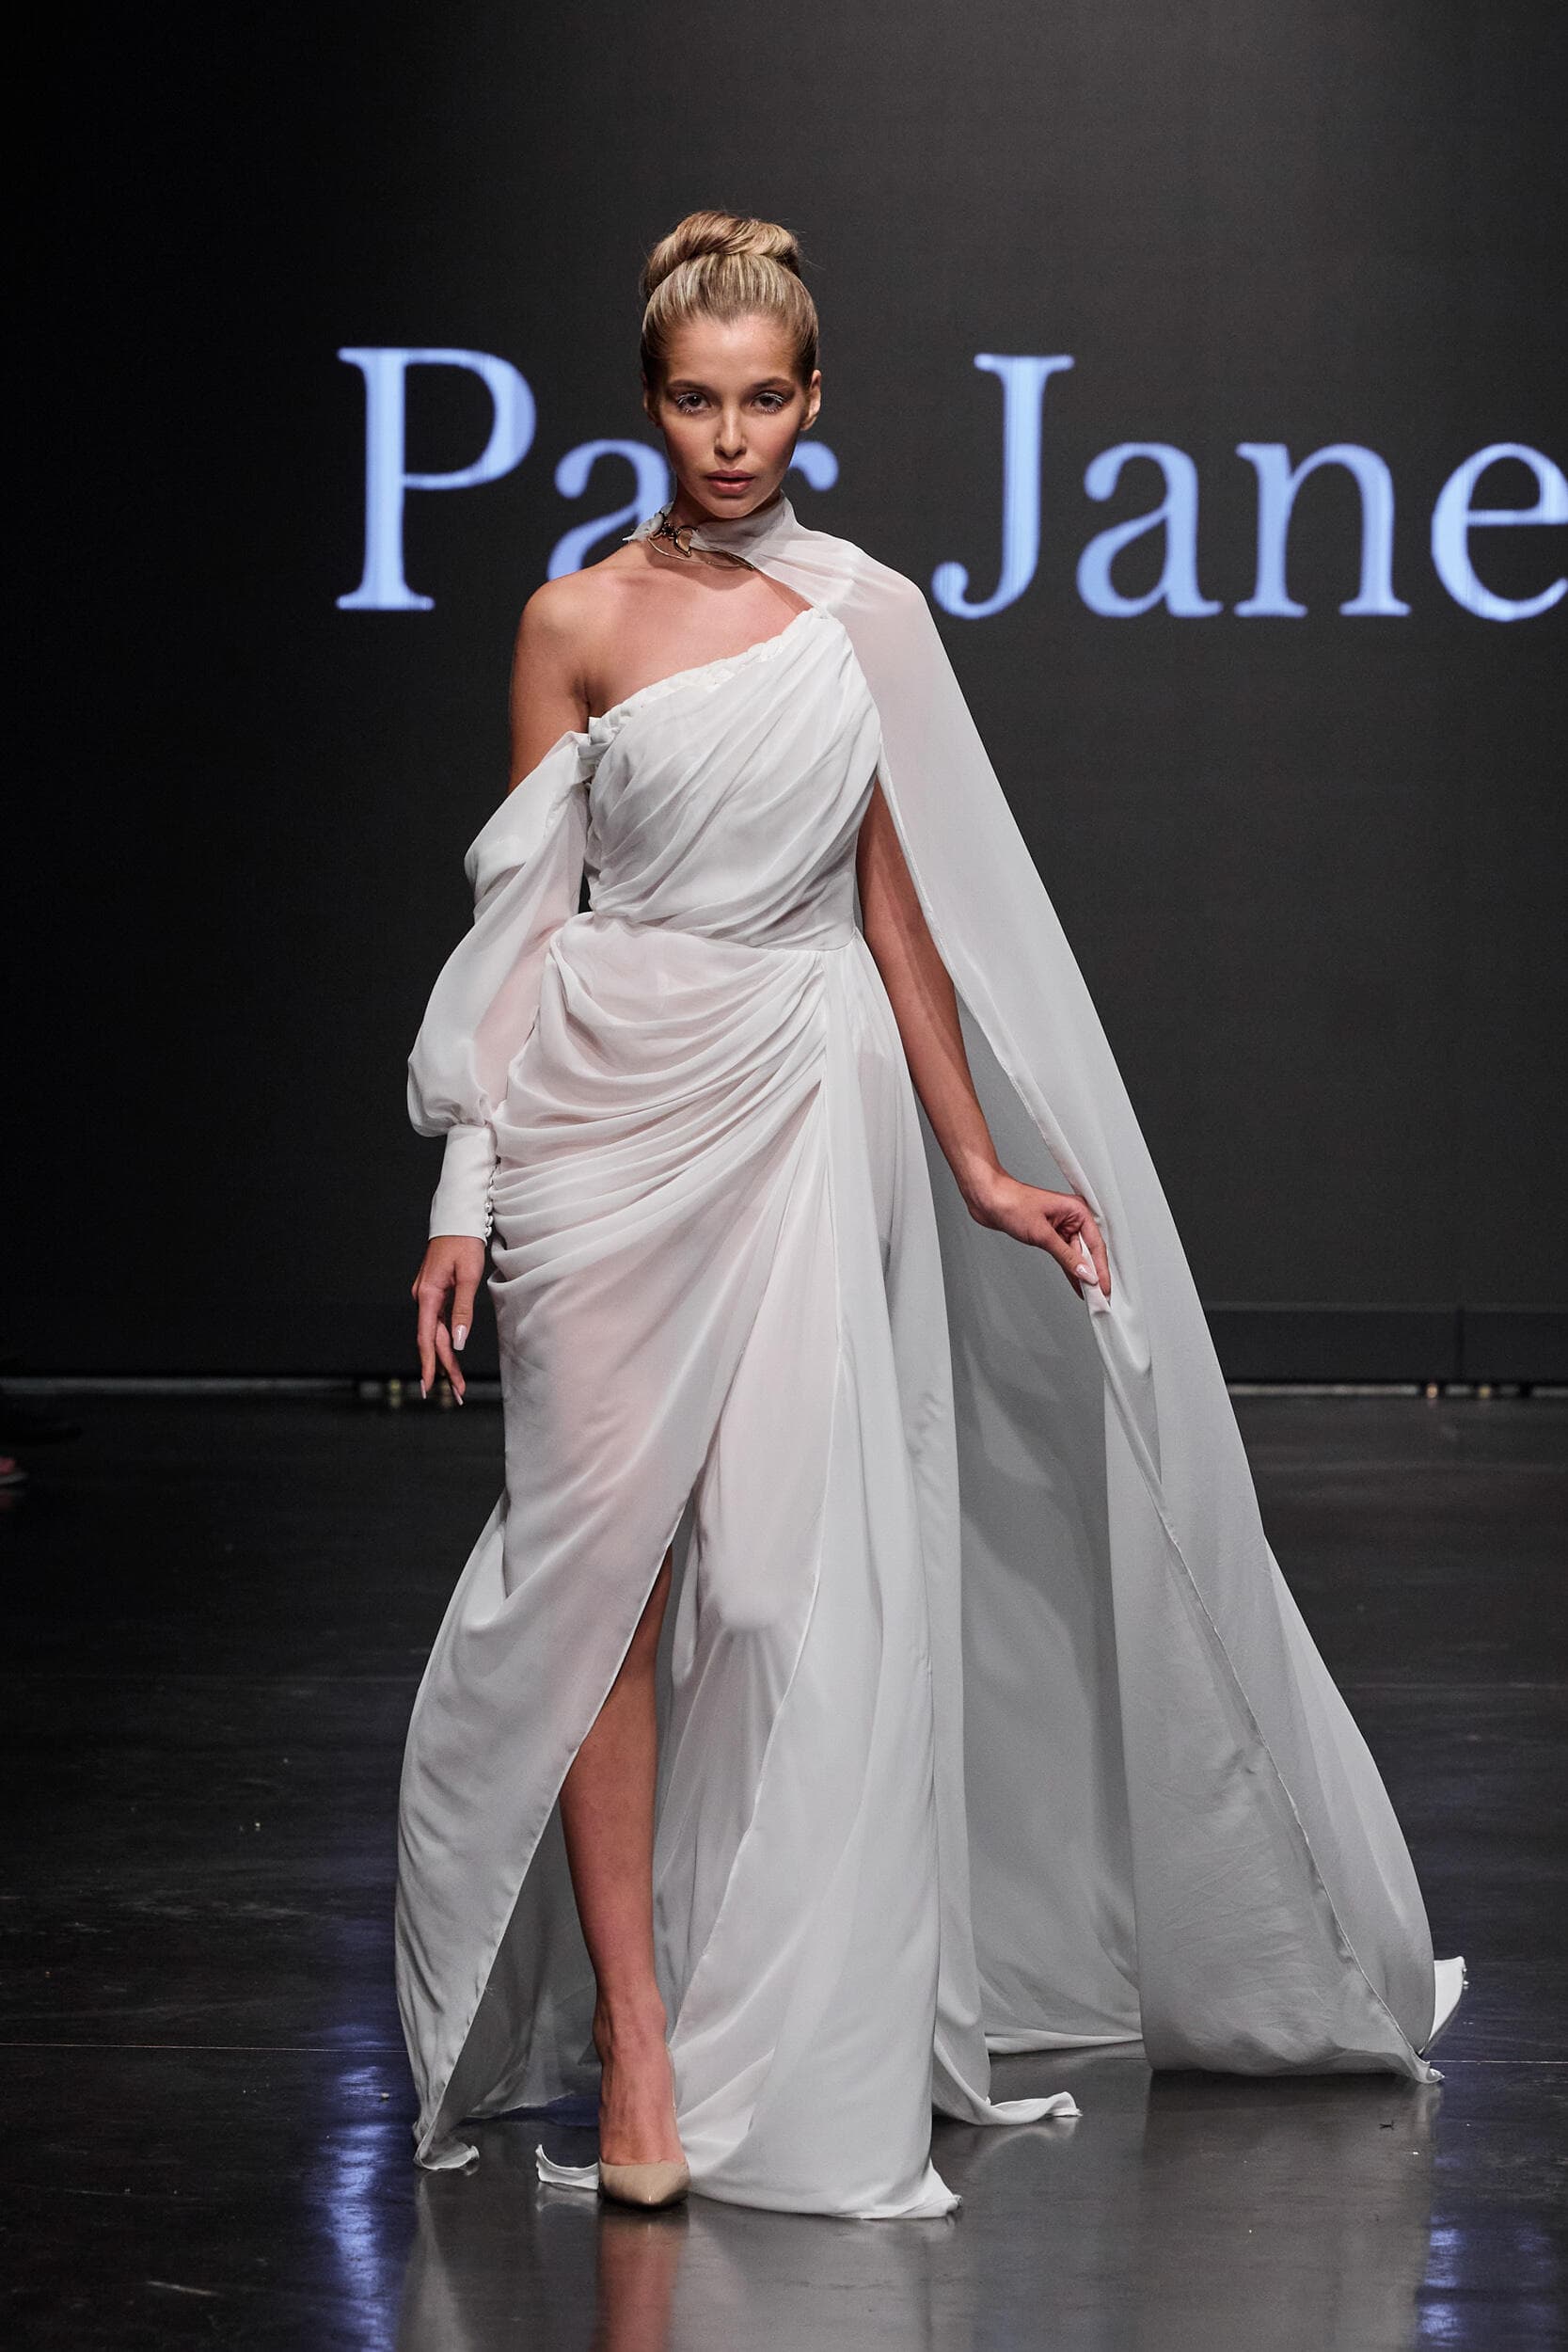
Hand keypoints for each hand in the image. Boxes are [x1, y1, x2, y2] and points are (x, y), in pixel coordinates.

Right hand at [410, 1235, 486, 1402]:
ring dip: (445, 1358)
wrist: (457, 1218)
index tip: (430, 1387)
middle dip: (444, 1369)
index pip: (426, 1338)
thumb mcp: (469, 1276)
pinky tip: (450, 1357)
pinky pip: (437, 1322)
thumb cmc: (465, 1243)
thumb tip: (457, 1342)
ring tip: (457, 1383)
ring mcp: (427, 1295)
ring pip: (435, 1333)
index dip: (429, 1364)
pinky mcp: (435, 1292)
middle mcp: (423, 1297)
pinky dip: (444, 1341)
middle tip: (458, 1394)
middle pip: (432, 1340)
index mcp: (428, 1294)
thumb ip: (463, 1311)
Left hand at [966, 1170, 1110, 1300]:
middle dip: (1093, 1274)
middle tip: (1099, 1296)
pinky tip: (1076, 1283)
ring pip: (1076, 1255)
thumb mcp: (1042, 1234)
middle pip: (1088, 1251)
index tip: (1104, 1287)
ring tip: (1089, 1295)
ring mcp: (1060, 1226)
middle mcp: (1071, 1218)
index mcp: (1077, 1210)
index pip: (1096, 1244)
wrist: (987, 1198)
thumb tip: (1084, 1272)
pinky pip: (1064, 1255)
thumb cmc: (1012, 1202)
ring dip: (1081, 1274)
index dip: (1101, 1269)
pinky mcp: (1048, 1234)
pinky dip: (1068, 1269)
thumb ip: (1066, 1256)